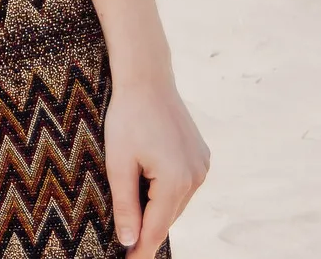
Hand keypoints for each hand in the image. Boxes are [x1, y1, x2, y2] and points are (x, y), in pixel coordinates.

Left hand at [104, 77, 208, 254]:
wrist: (147, 79)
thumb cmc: (126, 117)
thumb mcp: (118, 162)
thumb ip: (124, 203)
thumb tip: (129, 240)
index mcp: (176, 181)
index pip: (156, 227)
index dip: (142, 248)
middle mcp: (196, 177)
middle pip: (168, 216)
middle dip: (149, 232)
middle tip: (130, 249)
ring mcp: (202, 166)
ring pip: (176, 201)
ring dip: (159, 211)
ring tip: (138, 225)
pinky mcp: (201, 156)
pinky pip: (183, 185)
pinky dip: (168, 193)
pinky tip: (153, 194)